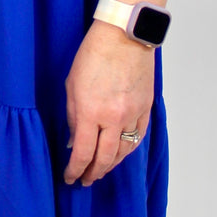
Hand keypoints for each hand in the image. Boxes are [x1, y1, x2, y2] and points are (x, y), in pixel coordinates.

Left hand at [63, 18, 154, 186]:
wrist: (124, 36)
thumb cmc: (93, 55)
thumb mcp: (72, 86)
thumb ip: (74, 117)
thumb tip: (75, 141)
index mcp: (91, 112)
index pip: (83, 153)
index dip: (75, 170)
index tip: (70, 177)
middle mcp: (113, 118)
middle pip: (104, 158)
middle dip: (93, 173)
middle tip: (86, 180)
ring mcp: (132, 114)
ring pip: (123, 152)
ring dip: (111, 165)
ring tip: (101, 171)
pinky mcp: (146, 108)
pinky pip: (138, 137)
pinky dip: (128, 149)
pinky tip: (120, 154)